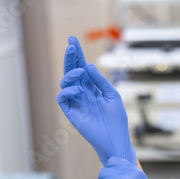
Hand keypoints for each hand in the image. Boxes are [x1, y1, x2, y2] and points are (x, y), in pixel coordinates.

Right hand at [56, 36, 135, 165]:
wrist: (115, 139)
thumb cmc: (116, 119)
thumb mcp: (112, 96)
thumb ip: (100, 82)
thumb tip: (88, 66)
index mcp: (92, 88)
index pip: (82, 68)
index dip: (77, 55)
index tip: (73, 40)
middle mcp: (82, 93)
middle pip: (72, 72)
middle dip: (70, 57)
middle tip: (70, 45)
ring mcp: (75, 102)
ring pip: (65, 83)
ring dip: (71, 75)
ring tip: (79, 72)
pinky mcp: (71, 113)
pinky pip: (62, 98)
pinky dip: (67, 91)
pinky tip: (78, 89)